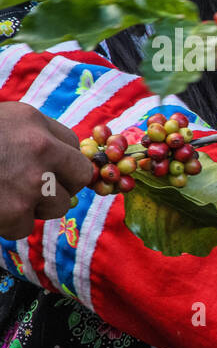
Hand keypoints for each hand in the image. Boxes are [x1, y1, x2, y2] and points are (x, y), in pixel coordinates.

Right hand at [0, 103, 96, 239]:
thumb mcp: (10, 120)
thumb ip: (43, 134)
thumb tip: (71, 154)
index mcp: (37, 125)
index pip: (77, 150)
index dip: (65, 163)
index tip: (51, 168)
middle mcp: (40, 152)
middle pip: (78, 180)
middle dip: (59, 184)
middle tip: (28, 182)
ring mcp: (29, 185)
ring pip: (57, 206)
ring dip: (36, 205)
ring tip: (6, 191)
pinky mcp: (13, 213)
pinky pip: (26, 227)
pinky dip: (11, 222)